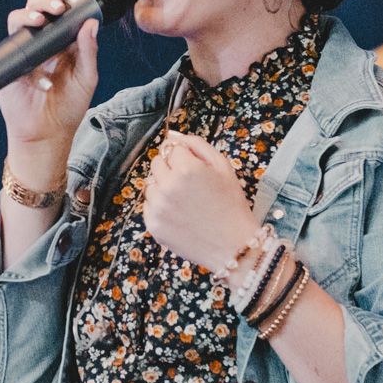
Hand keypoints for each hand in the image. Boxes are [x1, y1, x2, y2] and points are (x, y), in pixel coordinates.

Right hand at [0, 0, 100, 156]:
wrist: (48, 134)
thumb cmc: (69, 106)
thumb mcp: (86, 77)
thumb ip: (88, 51)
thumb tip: (91, 23)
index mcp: (63, 40)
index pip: (60, 10)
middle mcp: (43, 41)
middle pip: (37, 7)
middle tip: (57, 5)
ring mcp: (25, 52)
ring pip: (19, 20)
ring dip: (28, 13)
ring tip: (40, 19)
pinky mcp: (12, 66)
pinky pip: (13, 50)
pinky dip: (28, 59)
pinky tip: (44, 80)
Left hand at [143, 132, 259, 270]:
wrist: (233, 246)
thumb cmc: (231, 204)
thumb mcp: (223, 167)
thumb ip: (197, 145)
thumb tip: (173, 136)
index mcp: (186, 169)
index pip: (171, 148)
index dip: (184, 156)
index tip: (195, 168)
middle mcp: (168, 186)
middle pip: (156, 163)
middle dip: (171, 168)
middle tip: (190, 185)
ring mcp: (158, 207)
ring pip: (150, 184)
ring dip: (164, 187)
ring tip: (185, 201)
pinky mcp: (153, 224)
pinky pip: (149, 205)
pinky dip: (160, 206)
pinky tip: (180, 214)